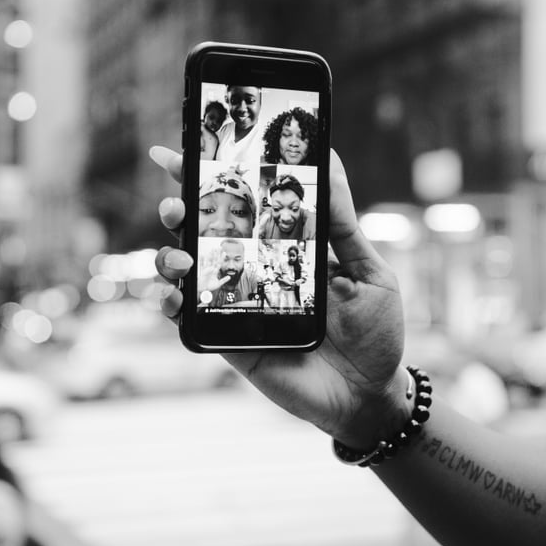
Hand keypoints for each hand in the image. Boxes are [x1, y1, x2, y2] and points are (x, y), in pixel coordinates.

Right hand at [151, 146, 407, 448]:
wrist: (371, 395)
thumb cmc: (376, 331)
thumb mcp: (368, 270)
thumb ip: (342, 222)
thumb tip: (328, 158)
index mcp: (285, 246)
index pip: (244, 204)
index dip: (211, 177)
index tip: (184, 150)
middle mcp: (255, 270)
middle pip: (202, 232)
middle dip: (178, 209)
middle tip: (176, 204)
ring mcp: (236, 304)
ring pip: (184, 271)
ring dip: (168, 256)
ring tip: (181, 256)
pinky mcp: (228, 341)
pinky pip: (187, 318)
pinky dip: (170, 303)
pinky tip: (174, 294)